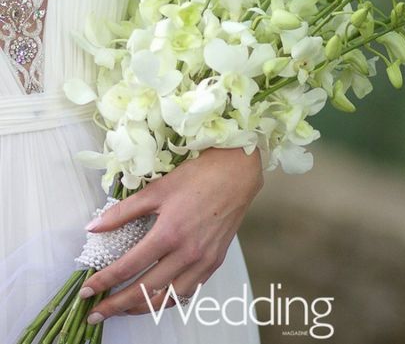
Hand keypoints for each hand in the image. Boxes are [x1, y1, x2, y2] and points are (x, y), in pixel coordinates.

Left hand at [80, 146, 263, 322]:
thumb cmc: (197, 176)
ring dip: (141, 308)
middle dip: (116, 305)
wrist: (236, 174)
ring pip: (167, 299)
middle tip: (96, 313)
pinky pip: (188, 292)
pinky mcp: (214, 262)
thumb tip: (93, 227)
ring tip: (122, 308)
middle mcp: (187, 253)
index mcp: (169, 233)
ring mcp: (203, 261)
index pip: (128, 267)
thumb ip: (123, 211)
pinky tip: (156, 297)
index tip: (86, 291)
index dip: (104, 282)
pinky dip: (168, 300)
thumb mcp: (157, 189)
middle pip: (145, 290)